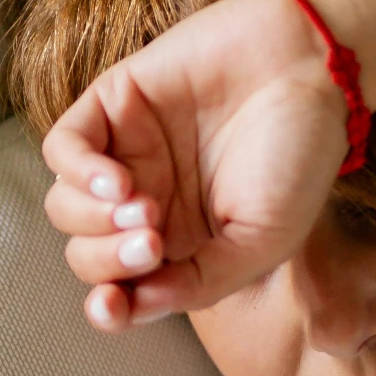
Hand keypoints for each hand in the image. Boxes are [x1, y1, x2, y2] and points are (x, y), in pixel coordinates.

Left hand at [41, 0, 349, 328]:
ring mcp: (127, 153)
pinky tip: (119, 180)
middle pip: (87, 253)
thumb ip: (200, 282)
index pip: (122, 288)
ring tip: (144, 208)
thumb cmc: (301, 153)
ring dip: (93, 221)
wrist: (312, 67)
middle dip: (108, 260)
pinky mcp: (113, 104)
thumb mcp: (262, 241)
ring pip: (65, 207)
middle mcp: (148, 202)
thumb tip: (136, 306)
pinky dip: (79, 173)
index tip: (112, 307)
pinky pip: (63, 149)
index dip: (108, 306)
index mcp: (183, 243)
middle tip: (152, 243)